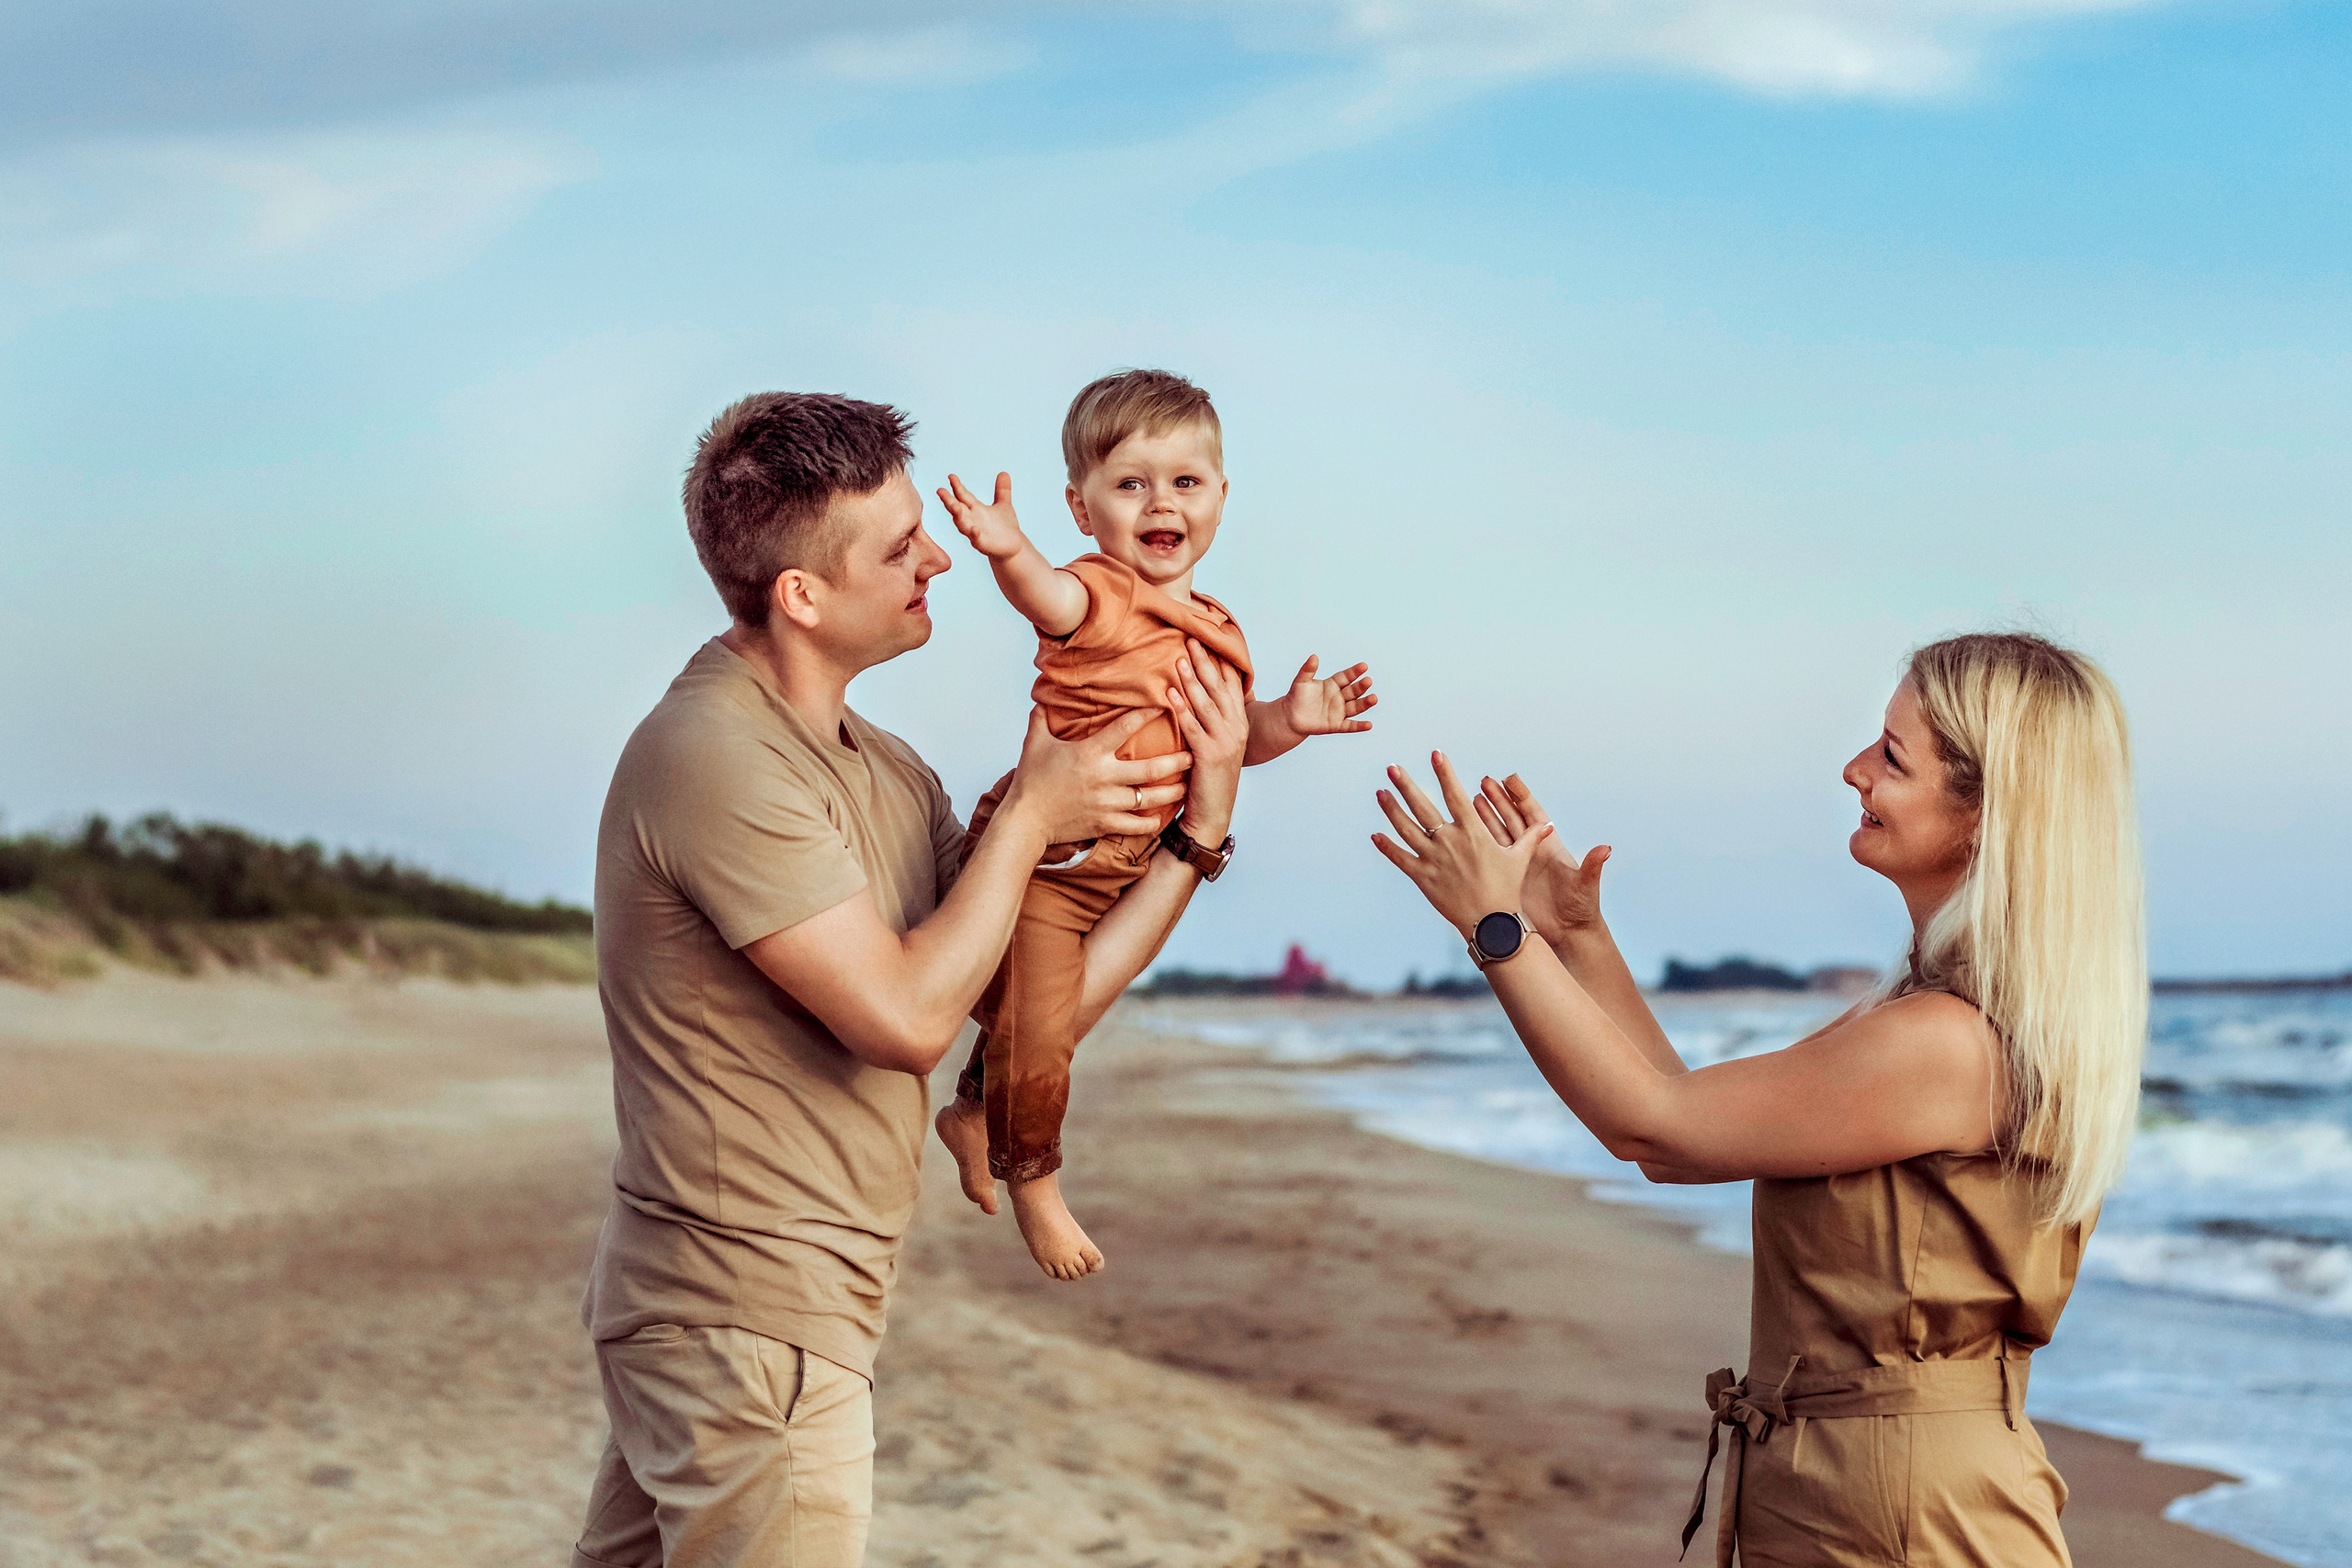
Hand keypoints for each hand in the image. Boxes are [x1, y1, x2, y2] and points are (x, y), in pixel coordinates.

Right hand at [937, 472, 1026, 560]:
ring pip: (962, 524)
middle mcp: (972, 520)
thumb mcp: (1004, 505)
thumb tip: (1004, 473)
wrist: (1013, 548)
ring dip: (957, 515)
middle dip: (949, 501)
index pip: (963, 496)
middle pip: (957, 509)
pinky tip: (974, 529)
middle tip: (940, 491)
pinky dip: (974, 534)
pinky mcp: (982, 544)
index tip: (951, 476)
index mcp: (976, 509)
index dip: (957, 486)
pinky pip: (976, 539)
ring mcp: (975, 533)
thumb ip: (1002, 490)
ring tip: (953, 506)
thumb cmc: (1005, 528)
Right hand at [1005, 709, 1190, 845]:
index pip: (1125, 727)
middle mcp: (1104, 777)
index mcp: (1090, 752)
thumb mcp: (1034, 744)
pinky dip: (1151, 822)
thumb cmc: (1030, 781)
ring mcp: (1107, 803)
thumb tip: (1041, 699)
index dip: (1147, 713)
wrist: (1024, 820)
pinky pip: (1136, 825)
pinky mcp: (1105, 824)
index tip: (1166, 705)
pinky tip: (1161, 817)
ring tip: (1186, 786)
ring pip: (1150, 798)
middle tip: (1192, 755)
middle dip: (1176, 762)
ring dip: (1172, 792)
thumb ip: (1041, 719)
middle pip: (1151, 769)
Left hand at [1168, 639, 1248, 839]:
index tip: (1206, 640)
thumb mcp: (1216, 744)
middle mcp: (1237, 730)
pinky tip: (1170, 693)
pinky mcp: (1210, 756)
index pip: (1231, 686)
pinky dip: (1181, 708)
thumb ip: (1212, 720)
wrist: (1213, 813)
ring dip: (1192, 680)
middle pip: (1219, 689)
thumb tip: (1199, 696)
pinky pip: (1193, 727)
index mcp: (1240, 725)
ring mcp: (1226, 742)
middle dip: (1205, 663)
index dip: (1218, 662)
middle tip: (1191, 640)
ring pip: (1207, 704)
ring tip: (1179, 659)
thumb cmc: (1209, 778)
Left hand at [1277, 655, 1375, 739]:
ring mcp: (1339, 711)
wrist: (1290, 717)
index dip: (1354, 672)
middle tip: (1368, 681)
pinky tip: (1368, 725)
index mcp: (1332, 684)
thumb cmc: (1296, 697)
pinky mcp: (1336, 725)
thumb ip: (1307, 670)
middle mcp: (1339, 697)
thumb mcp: (1301, 681)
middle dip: (1361, 687)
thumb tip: (1313, 656)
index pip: (1346, 677)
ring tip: (1374, 698)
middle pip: (1353, 691)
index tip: (1364, 666)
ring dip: (1365, 704)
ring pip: (1355, 707)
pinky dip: (1359, 726)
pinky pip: (1350, 726)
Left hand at [1372, 752, 1554, 935]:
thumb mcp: (1519, 859)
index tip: (1435, 754)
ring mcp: (1433, 859)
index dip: (1444, 773)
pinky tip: (1375, 835)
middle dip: (1406, 785)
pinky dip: (1387, 847)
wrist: (1491, 922)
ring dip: (1391, 810)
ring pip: (1406, 829)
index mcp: (1472, 832)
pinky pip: (1401, 859)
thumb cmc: (1507, 889)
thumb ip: (1529, 838)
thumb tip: (1548, 824)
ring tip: (1380, 792)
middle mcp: (1449, 841)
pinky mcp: (1423, 878)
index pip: (1455, 795)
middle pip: (1422, 807)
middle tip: (1392, 768)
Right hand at [1471, 773, 1609, 946]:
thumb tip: (1605, 849)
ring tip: (1470, 799)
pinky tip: (1466, 831)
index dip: (1521, 796)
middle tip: (1483, 782)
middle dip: (1499, 800)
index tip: (1509, 778)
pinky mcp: (1507, 877)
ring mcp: (1518, 864)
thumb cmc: (1580, 909)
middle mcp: (1533, 851)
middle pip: (1512, 818)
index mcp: (1551, 846)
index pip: (1534, 815)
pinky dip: (1479, 842)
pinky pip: (1490, 855)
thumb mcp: (1585, 885)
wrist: (1567, 933)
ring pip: (1498, 833)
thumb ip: (1592, 866)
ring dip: (1485, 817)